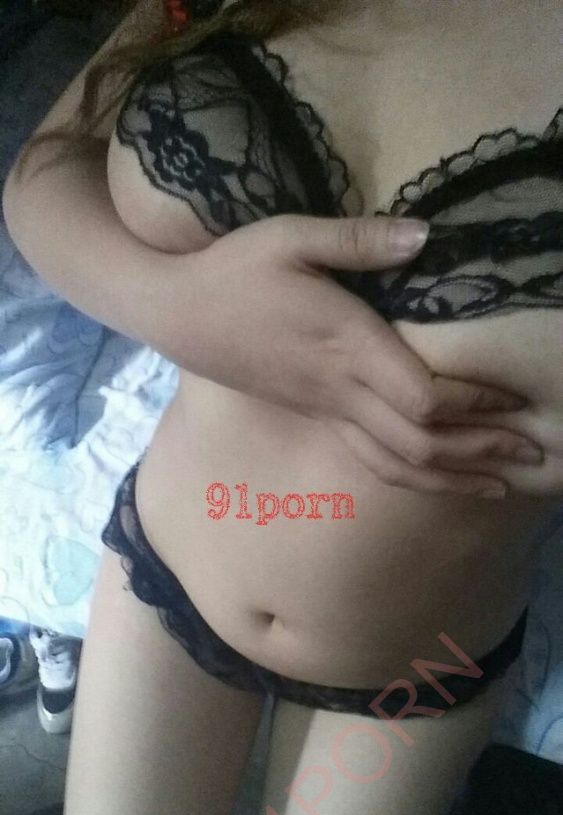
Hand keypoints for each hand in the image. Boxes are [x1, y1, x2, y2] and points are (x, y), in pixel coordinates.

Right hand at [186, 212, 537, 496]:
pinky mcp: (317, 417)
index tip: (516, 400)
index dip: (474, 403)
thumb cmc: (233, 270)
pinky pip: (374, 461)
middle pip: (420, 442)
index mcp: (344, 345)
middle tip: (533, 451)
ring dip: (454, 476)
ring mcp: (326, 411)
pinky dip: (416, 476)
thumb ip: (359, 240)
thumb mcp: (290, 237)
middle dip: (480, 449)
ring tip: (501, 483)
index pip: (422, 395)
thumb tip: (427, 235)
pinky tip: (441, 477)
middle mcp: (339, 390)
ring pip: (397, 464)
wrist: (178, 314)